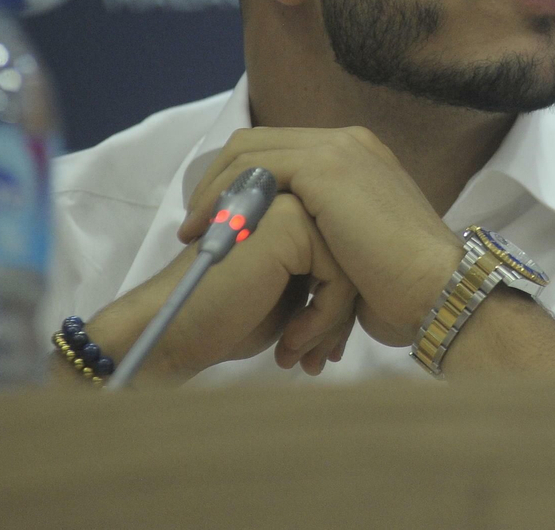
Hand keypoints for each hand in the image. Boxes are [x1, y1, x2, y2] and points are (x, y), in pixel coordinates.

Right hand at [84, 189, 356, 382]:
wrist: (175, 331)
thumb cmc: (226, 319)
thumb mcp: (289, 296)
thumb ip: (321, 274)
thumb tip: (378, 289)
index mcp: (293, 208)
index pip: (346, 253)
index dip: (336, 305)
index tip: (315, 345)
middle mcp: (294, 197)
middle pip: (352, 258)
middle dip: (337, 316)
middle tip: (312, 357)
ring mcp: (291, 204)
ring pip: (350, 268)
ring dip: (329, 323)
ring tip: (301, 355)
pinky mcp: (291, 224)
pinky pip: (338, 276)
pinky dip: (323, 319)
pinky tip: (292, 343)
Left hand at [177, 126, 463, 348]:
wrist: (437, 290)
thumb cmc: (402, 288)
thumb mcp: (357, 252)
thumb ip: (326, 235)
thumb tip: (294, 254)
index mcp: (357, 157)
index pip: (278, 151)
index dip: (236, 183)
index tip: (213, 225)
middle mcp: (348, 142)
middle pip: (257, 143)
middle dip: (216, 184)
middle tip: (193, 229)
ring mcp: (339, 149)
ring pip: (249, 152)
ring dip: (213, 193)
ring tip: (195, 237)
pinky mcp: (328, 166)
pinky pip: (256, 169)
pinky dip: (227, 199)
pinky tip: (216, 235)